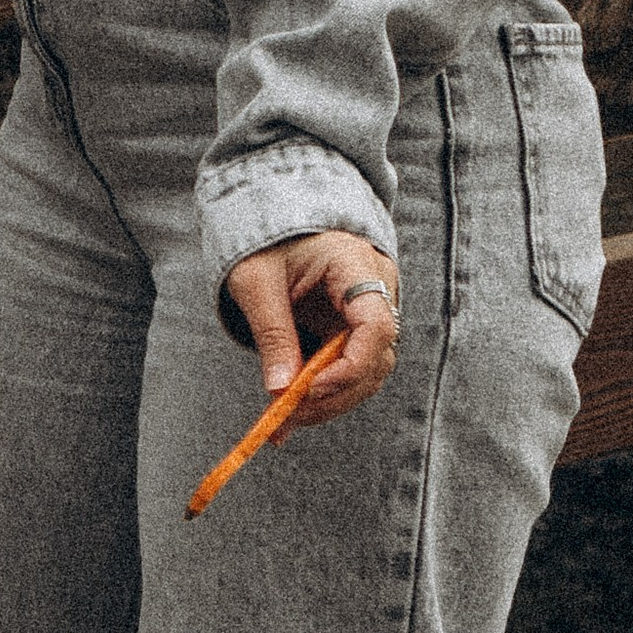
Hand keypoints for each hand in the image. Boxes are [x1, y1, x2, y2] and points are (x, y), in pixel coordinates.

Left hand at [223, 230, 400, 426]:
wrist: (273, 212)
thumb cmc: (263, 238)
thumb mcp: (255, 280)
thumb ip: (271, 332)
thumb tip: (280, 390)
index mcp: (355, 264)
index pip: (376, 326)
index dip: (350, 366)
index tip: (311, 389)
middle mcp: (375, 288)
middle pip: (375, 358)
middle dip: (334, 393)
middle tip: (289, 416)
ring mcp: (369, 308)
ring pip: (366, 369)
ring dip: (329, 399)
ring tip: (285, 420)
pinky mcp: (354, 325)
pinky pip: (349, 364)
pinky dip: (325, 389)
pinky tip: (293, 410)